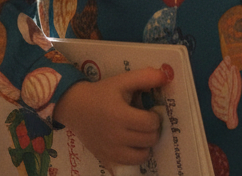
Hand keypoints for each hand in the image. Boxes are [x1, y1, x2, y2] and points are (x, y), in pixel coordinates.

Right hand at [52, 66, 168, 171]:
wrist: (76, 107)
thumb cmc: (101, 93)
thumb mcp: (122, 81)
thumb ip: (145, 77)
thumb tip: (166, 76)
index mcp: (120, 116)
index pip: (150, 124)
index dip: (155, 117)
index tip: (150, 111)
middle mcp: (116, 137)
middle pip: (149, 140)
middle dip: (152, 130)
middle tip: (146, 121)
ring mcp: (111, 151)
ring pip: (142, 156)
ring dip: (146, 145)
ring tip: (140, 133)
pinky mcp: (106, 159)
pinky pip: (129, 164)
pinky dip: (135, 155)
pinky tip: (132, 144)